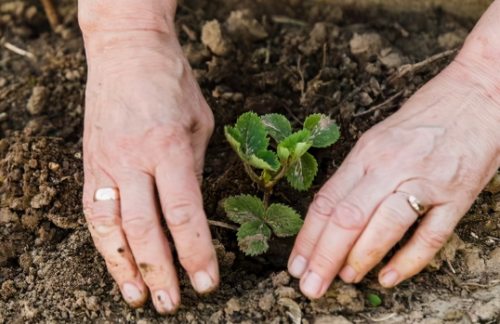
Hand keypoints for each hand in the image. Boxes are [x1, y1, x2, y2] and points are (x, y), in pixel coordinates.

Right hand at [81, 30, 216, 312]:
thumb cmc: (173, 84)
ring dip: (124, 268)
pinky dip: (104, 243)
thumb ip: (194, 169)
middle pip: (145, 229)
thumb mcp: (199, 124)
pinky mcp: (91, 163)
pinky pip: (94, 211)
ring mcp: (106, 163)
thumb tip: (192, 210)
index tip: (207, 281)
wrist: (128, 51)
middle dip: (161, 271)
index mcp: (168, 147)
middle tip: (172, 303)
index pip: (184, 213)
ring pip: (110, 227)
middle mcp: (133, 160)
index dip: (196, 253)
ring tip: (138, 297)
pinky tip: (115, 264)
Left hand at [288, 54, 499, 297]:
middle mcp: (391, 165)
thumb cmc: (424, 117)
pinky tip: (388, 278)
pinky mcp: (458, 194)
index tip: (295, 264)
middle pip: (347, 217)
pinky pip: (430, 235)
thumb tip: (330, 216)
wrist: (478, 93)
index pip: (326, 200)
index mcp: (367, 152)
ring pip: (384, 226)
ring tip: (344, 279)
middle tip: (310, 287)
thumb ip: (357, 175)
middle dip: (323, 257)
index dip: (307, 237)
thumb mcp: (379, 138)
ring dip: (360, 258)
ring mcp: (426, 180)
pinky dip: (408, 261)